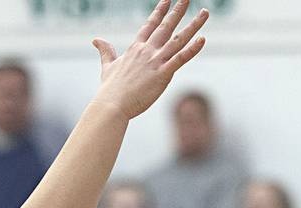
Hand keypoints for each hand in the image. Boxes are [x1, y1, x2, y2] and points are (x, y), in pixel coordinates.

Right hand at [91, 0, 209, 120]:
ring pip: (179, 39)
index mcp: (136, 48)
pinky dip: (192, 49)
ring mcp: (155, 61)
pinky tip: (203, 39)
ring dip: (193, 25)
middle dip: (178, 10)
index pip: (150, 24)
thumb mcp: (108, 66)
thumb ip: (106, 51)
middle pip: (166, 26)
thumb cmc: (110, 89)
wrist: (112, 104)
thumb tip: (96, 39)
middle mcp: (147, 51)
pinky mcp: (163, 74)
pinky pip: (181, 59)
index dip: (160, 11)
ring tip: (205, 13)